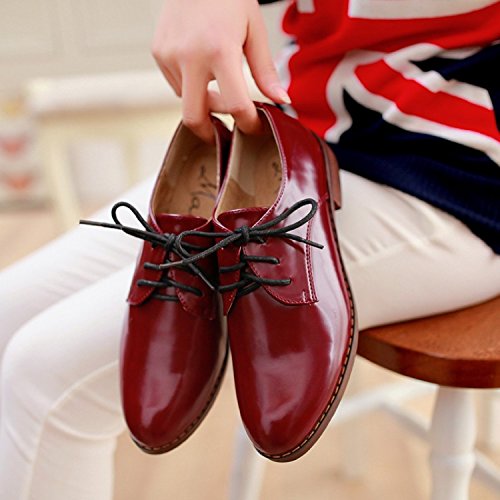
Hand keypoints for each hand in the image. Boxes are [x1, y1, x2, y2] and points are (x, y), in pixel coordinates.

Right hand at [152, 0, 290, 141]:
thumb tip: (282, 100)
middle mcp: (190, 55)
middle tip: (225, 131)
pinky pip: (176, 84)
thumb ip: (265, 71)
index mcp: (220, 50)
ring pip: (186, 101)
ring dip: (203, 101)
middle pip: (194, 116)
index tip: (253, 127)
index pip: (235, 105)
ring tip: (218, 83)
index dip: (247, 123)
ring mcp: (169, 55)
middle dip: (210, 131)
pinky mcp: (158, 52)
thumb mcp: (254, 31)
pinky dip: (190, 85)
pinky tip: (200, 66)